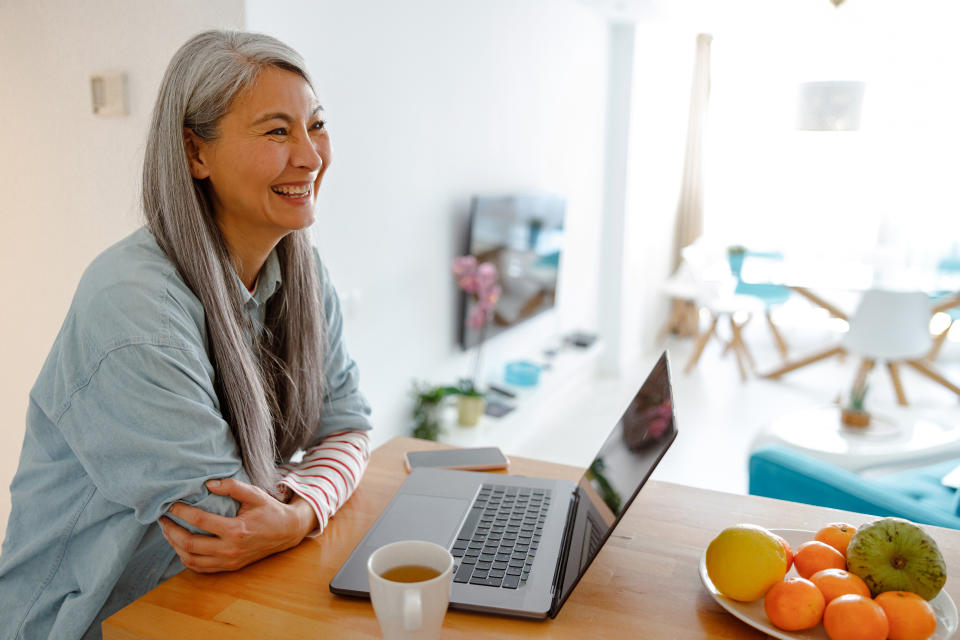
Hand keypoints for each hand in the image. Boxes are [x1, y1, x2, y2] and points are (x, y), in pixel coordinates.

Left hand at [159, 477, 314, 572]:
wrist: (286, 532)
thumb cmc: (270, 511)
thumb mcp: (255, 494)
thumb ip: (233, 487)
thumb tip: (208, 484)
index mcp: (236, 530)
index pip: (200, 521)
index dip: (181, 512)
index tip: (171, 504)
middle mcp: (230, 549)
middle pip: (190, 544)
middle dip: (171, 531)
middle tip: (162, 519)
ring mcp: (229, 561)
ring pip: (192, 559)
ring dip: (175, 546)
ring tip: (168, 532)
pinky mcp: (229, 567)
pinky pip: (201, 568)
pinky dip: (186, 558)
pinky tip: (181, 546)